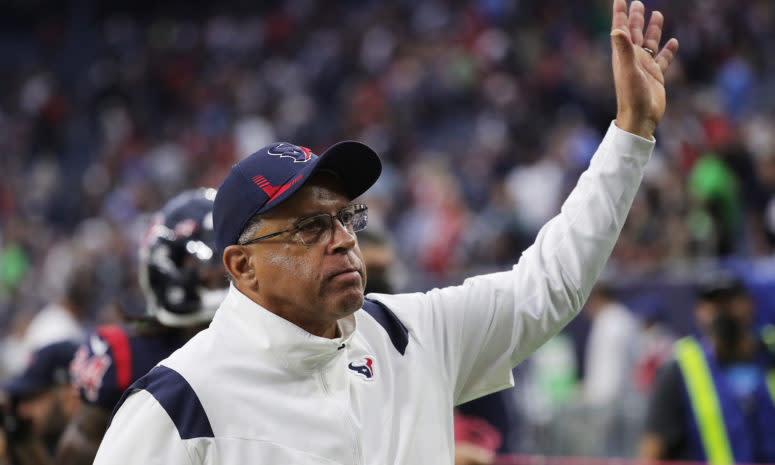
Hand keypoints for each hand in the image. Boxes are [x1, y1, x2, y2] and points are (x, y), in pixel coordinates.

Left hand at [611, 0, 678, 138]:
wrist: (641, 118)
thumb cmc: (632, 96)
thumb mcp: (628, 70)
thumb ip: (623, 49)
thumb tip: (616, 29)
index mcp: (623, 55)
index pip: (621, 29)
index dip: (620, 14)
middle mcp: (633, 59)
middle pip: (635, 32)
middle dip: (636, 17)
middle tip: (637, 2)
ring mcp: (645, 67)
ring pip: (650, 43)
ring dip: (653, 29)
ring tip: (657, 13)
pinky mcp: (656, 76)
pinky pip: (663, 59)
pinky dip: (668, 50)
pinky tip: (674, 41)